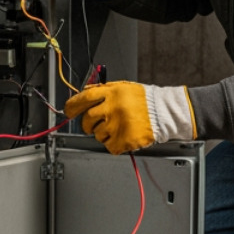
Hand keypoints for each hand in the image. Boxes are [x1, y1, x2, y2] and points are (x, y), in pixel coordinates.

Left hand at [64, 82, 196, 155]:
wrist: (164, 113)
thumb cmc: (144, 100)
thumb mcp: (123, 87)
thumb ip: (103, 89)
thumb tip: (84, 90)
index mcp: (111, 94)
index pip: (83, 98)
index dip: (72, 106)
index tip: (69, 111)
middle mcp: (112, 109)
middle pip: (87, 120)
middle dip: (88, 124)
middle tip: (95, 124)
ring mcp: (117, 126)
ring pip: (97, 135)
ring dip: (103, 133)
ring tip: (118, 127)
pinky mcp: (123, 141)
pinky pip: (108, 146)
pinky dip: (113, 144)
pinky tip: (122, 136)